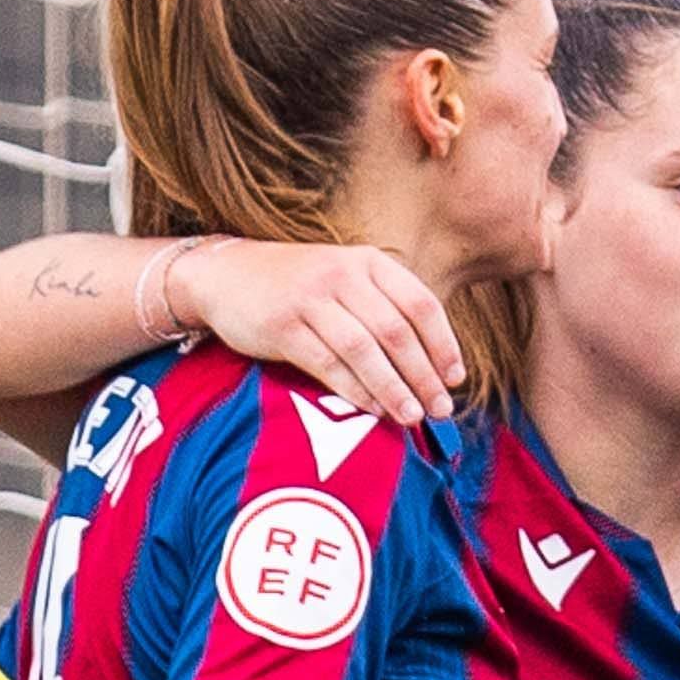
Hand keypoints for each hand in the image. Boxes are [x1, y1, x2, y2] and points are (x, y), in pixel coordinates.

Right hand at [175, 238, 463, 426]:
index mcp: (368, 262)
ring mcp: (309, 298)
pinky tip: (373, 410)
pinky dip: (355, 390)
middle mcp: (341, 274)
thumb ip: (386, 309)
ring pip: (364, 350)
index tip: (455, 379)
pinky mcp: (282, 325)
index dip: (444, 345)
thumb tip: (434, 365)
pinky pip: (327, 364)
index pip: (421, 304)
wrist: (225, 274)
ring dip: (393, 388)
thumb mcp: (347, 280)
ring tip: (413, 417)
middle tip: (440, 410)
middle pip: (396, 331)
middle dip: (424, 376)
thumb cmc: (301, 287)